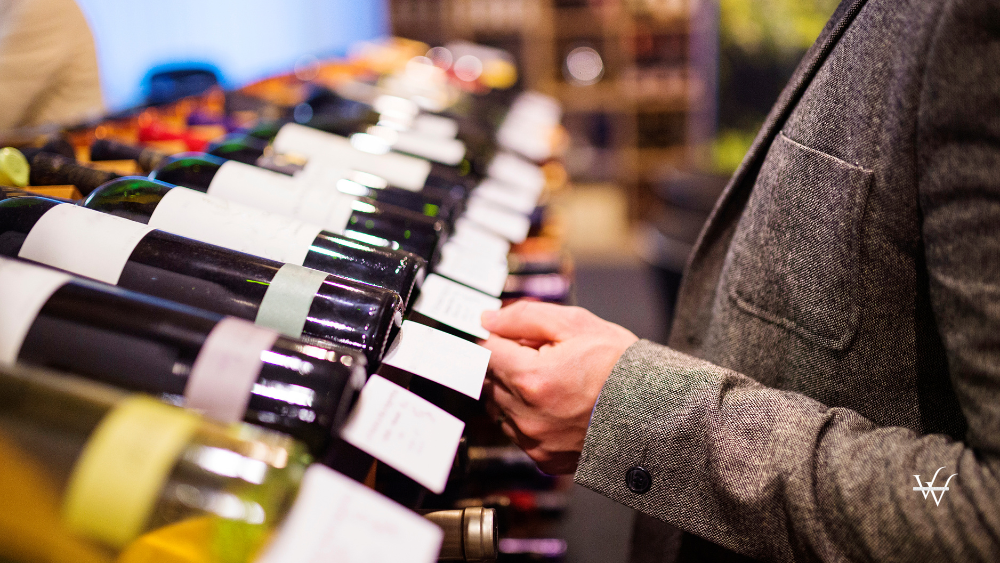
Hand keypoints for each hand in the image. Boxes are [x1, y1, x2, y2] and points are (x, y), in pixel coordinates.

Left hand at [480, 301, 638, 473]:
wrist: (656, 412)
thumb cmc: (621, 367)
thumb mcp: (576, 324)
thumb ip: (524, 318)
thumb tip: (489, 320)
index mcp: (532, 379)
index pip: (486, 352)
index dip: (498, 338)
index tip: (510, 335)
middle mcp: (527, 415)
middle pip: (491, 379)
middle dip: (511, 362)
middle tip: (544, 356)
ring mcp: (534, 441)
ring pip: (501, 407)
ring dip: (516, 390)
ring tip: (554, 381)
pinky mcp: (544, 459)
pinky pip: (518, 431)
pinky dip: (529, 416)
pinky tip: (558, 405)